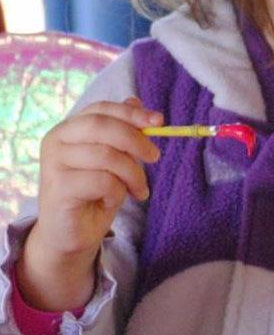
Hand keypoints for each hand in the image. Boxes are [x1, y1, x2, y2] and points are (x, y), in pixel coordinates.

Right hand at [19, 99, 160, 311]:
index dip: (131, 113)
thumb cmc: (94, 194)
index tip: (159, 121)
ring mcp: (54, 163)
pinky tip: (111, 200)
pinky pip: (103, 181)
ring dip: (133, 174)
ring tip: (138, 190)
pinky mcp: (58, 186)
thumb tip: (135, 102)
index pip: (100, 109)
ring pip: (107, 155)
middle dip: (136, 140)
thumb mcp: (114, 160)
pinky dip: (117, 192)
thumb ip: (121, 133)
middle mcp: (56, 141)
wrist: (71, 233)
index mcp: (68, 129)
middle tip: (155, 158)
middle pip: (102, 126)